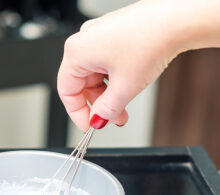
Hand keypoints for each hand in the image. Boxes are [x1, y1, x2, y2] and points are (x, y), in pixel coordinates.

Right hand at [57, 0, 197, 131]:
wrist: (178, 19)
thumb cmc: (150, 39)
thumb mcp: (125, 86)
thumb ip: (106, 109)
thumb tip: (98, 119)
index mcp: (76, 52)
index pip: (67, 92)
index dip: (78, 113)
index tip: (89, 125)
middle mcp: (84, 40)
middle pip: (81, 83)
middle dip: (98, 104)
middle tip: (111, 118)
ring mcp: (98, 35)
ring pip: (95, 74)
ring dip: (108, 93)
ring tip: (124, 104)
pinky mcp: (113, 33)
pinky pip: (105, 62)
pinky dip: (114, 78)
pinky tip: (128, 86)